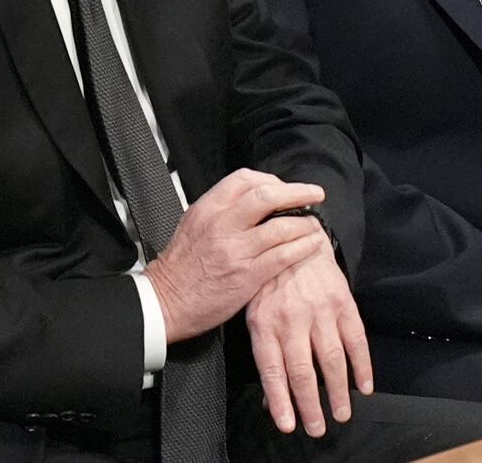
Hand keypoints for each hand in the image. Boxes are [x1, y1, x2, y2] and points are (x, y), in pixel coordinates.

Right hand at [144, 169, 329, 342]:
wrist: (165, 302)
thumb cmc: (180, 267)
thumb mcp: (194, 223)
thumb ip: (221, 209)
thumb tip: (253, 198)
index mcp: (208, 208)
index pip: (245, 179)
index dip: (272, 180)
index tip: (284, 187)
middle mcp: (222, 224)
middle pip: (268, 195)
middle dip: (297, 192)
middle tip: (314, 194)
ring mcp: (236, 249)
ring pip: (281, 226)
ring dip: (305, 222)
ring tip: (315, 223)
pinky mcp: (247, 275)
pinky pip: (283, 255)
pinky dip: (303, 247)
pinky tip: (312, 244)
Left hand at [246, 230, 372, 437]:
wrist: (290, 230)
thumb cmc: (269, 277)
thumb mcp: (251, 309)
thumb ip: (262, 350)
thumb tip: (272, 395)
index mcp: (264, 322)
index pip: (273, 370)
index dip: (281, 401)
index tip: (288, 424)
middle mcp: (292, 318)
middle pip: (304, 372)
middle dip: (311, 405)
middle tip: (318, 427)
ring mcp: (320, 309)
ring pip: (332, 360)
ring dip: (339, 392)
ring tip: (342, 413)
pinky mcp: (342, 300)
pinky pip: (356, 338)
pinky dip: (363, 365)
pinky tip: (365, 385)